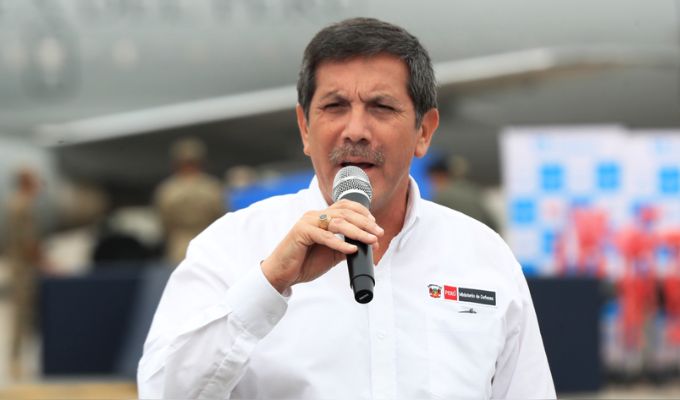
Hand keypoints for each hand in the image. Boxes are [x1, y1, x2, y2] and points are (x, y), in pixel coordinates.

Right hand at [261, 199, 383, 292]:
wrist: (282, 274)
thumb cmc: (305, 263)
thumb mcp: (331, 254)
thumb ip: (347, 246)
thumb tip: (368, 245)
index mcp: (322, 217)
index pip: (345, 206)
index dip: (362, 212)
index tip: (375, 224)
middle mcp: (315, 216)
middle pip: (345, 213)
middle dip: (365, 223)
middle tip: (378, 233)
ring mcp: (308, 222)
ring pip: (338, 222)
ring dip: (358, 232)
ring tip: (370, 240)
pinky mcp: (301, 232)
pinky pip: (325, 236)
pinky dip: (340, 243)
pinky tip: (351, 249)